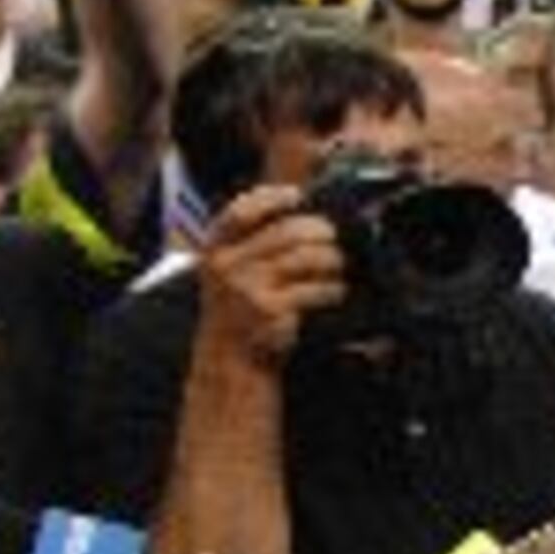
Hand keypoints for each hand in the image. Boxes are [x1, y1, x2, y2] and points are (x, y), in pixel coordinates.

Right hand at [191, 185, 344, 368]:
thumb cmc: (238, 308)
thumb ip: (253, 241)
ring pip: (305, 258)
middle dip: (319, 231)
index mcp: (215, 249)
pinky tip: (335, 291)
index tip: (298, 195)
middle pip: (286, 232)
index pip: (240, 212)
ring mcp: (249, 288)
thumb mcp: (231, 270)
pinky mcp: (271, 311)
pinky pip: (315, 289)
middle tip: (334, 237)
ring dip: (331, 260)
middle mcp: (228, 265)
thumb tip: (301, 207)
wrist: (229, 358)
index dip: (271, 198)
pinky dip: (332, 289)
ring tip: (338, 265)